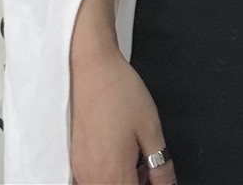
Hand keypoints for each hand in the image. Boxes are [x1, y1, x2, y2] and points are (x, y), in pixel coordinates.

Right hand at [70, 45, 175, 184]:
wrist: (92, 69)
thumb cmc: (119, 92)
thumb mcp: (151, 128)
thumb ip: (161, 164)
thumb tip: (167, 184)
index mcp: (114, 173)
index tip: (159, 178)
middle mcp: (92, 177)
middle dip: (138, 184)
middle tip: (152, 167)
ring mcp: (80, 169)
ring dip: (124, 180)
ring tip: (139, 157)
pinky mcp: (75, 159)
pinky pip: (92, 179)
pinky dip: (109, 175)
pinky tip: (121, 154)